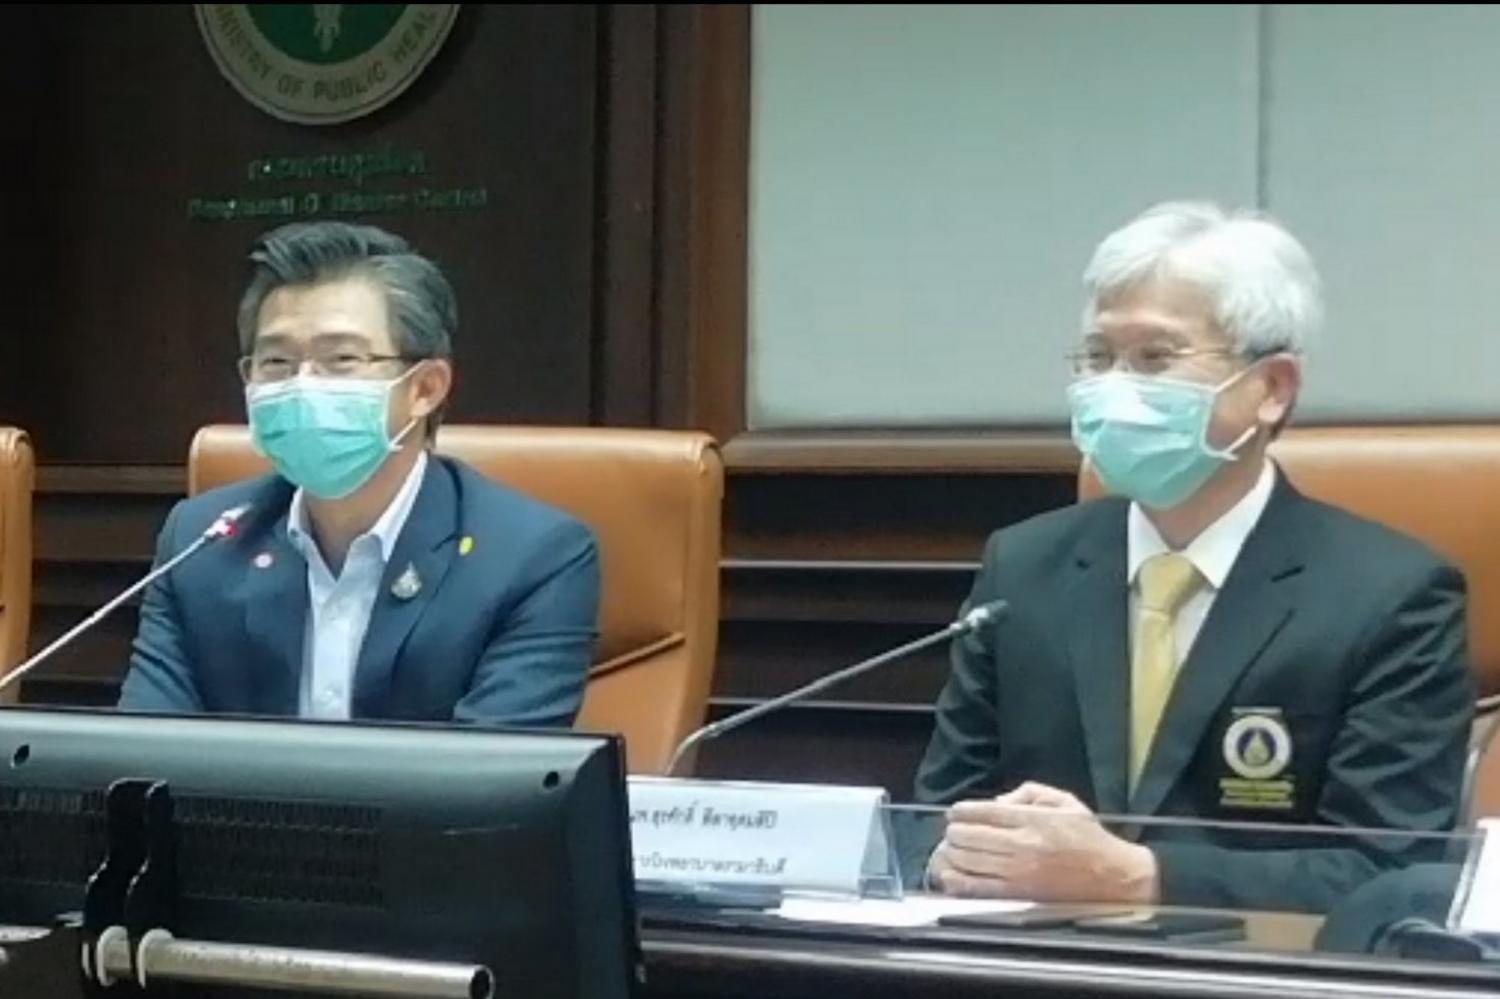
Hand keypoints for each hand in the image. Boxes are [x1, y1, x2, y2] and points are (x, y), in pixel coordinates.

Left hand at [928, 782, 1158, 903]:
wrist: (1114, 877)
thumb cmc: (1088, 837)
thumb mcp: (1063, 800)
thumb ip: (1028, 792)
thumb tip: (996, 802)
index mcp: (1032, 819)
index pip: (980, 812)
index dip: (960, 811)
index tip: (956, 813)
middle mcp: (1021, 844)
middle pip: (967, 835)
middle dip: (954, 832)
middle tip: (954, 831)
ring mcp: (1017, 872)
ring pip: (966, 860)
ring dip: (952, 854)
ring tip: (952, 850)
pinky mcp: (1018, 895)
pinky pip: (976, 888)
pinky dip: (957, 881)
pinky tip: (949, 875)